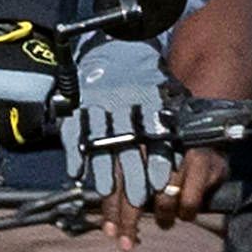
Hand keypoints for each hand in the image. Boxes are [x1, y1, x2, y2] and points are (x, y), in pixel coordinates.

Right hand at [74, 34, 174, 206]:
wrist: (114, 50)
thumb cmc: (143, 80)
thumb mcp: (162, 95)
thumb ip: (169, 125)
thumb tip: (179, 160)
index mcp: (147, 102)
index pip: (154, 136)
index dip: (156, 161)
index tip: (158, 183)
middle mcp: (122, 105)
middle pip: (127, 146)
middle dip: (132, 176)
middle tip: (136, 201)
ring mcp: (97, 107)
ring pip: (100, 143)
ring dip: (103, 171)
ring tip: (107, 193)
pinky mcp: (77, 109)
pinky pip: (73, 134)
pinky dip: (74, 154)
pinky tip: (77, 173)